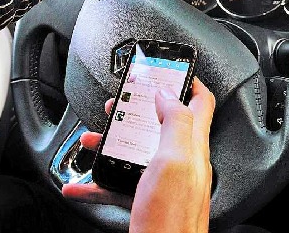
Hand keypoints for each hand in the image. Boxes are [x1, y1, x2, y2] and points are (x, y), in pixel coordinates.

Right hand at [62, 77, 214, 232]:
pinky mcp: (149, 195)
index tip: (172, 70)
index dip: (190, 81)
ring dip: (120, 136)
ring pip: (141, 146)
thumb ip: (175, 122)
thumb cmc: (170, 219)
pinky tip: (86, 181)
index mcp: (192, 145)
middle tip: (127, 98)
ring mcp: (165, 177)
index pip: (202, 101)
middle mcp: (182, 158)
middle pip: (166, 120)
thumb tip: (168, 94)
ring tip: (100, 133)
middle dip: (145, 104)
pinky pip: (124, 179)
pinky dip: (104, 176)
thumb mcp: (175, 160)